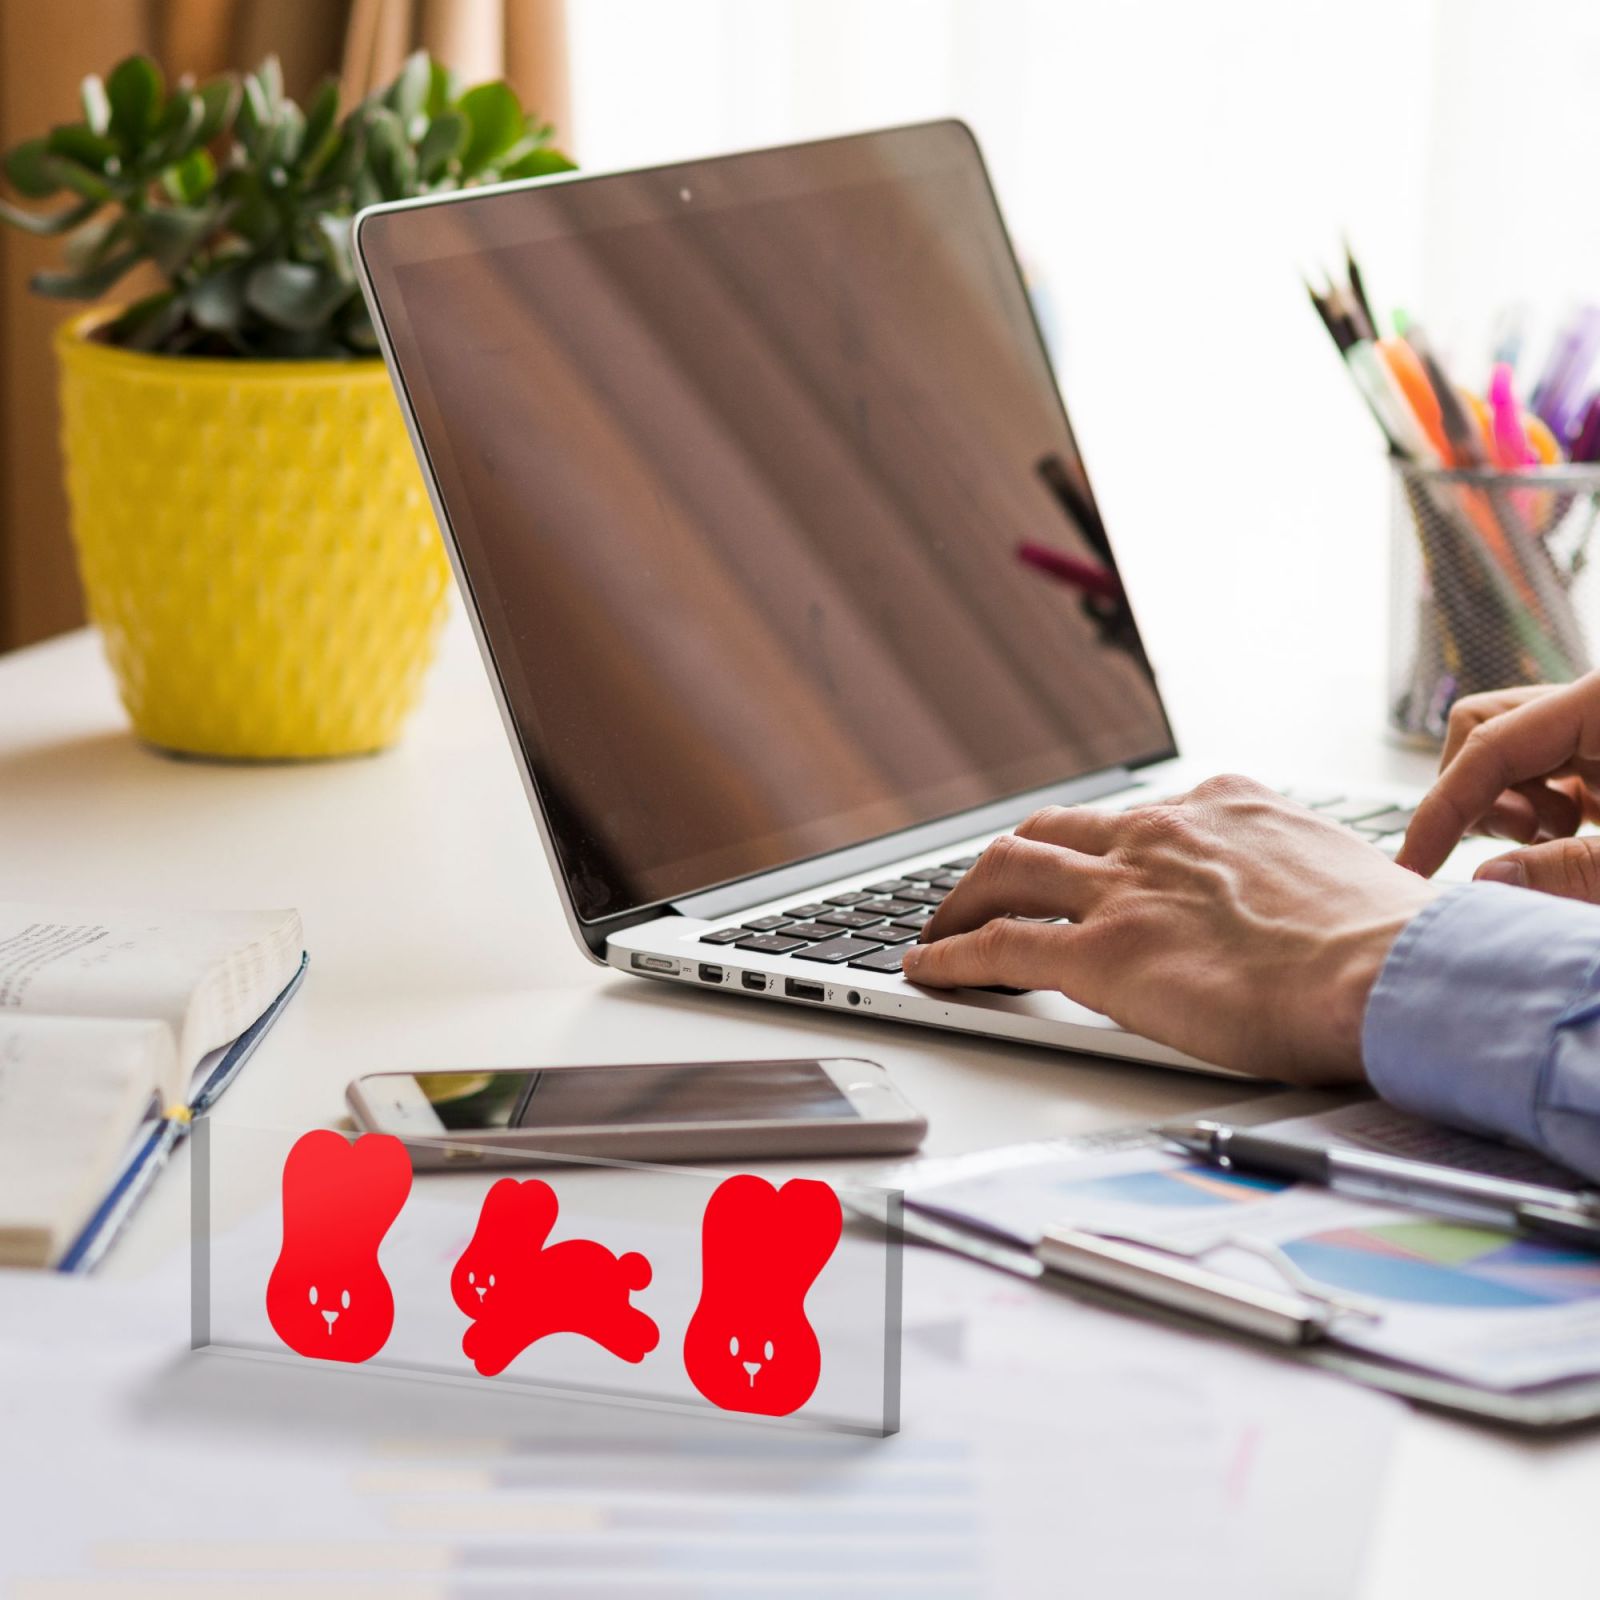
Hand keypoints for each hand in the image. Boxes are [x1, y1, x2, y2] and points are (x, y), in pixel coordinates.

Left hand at [899, 776, 1443, 1081]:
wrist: (1399, 974)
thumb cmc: (1396, 944)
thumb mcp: (1347, 879)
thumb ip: (1303, 880)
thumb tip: (1319, 912)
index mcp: (1226, 809)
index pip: (1135, 818)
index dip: (1097, 846)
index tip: (1086, 865)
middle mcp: (1163, 834)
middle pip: (1052, 831)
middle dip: (1011, 859)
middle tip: (990, 889)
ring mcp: (1126, 889)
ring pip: (1008, 871)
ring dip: (964, 898)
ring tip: (942, 925)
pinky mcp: (1103, 955)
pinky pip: (999, 946)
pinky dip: (953, 955)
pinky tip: (929, 968)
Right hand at [1397, 674, 1599, 897]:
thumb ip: (1575, 871)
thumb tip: (1486, 877)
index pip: (1491, 742)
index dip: (1442, 806)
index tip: (1412, 865)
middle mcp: (1591, 705)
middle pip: (1485, 731)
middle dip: (1480, 796)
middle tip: (1525, 841)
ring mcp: (1595, 728)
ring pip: (1507, 752)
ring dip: (1514, 806)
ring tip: (1566, 839)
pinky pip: (1544, 770)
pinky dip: (1539, 813)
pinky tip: (1572, 837)